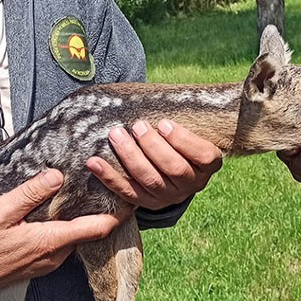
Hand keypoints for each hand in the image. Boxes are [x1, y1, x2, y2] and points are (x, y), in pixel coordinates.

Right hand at [0, 169, 130, 300]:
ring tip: (87, 194)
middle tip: (110, 187)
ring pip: (76, 238)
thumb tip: (57, 176)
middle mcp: (55, 255)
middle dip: (102, 211)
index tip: (133, 198)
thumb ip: (30, 193)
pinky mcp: (40, 265)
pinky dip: (69, 228)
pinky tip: (60, 213)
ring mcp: (48, 263)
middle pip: (90, 232)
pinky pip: (63, 244)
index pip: (97, 227)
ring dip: (84, 220)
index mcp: (51, 241)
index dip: (118, 214)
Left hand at [86, 120, 222, 209]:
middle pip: (174, 168)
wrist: (171, 172)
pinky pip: (127, 192)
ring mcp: (169, 196)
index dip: (183, 140)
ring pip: (150, 180)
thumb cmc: (177, 141)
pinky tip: (94, 162)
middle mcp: (191, 184)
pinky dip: (109, 177)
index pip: (203, 156)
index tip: (165, 123)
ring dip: (131, 157)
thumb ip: (177, 121)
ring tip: (116, 135)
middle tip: (138, 126)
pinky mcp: (148, 203)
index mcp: (207, 166)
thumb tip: (155, 97)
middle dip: (153, 146)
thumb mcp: (187, 131)